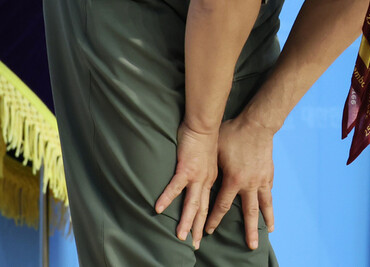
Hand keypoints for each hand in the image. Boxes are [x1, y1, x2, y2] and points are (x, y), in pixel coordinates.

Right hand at [155, 122, 218, 249]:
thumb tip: (196, 176)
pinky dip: (167, 198)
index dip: (205, 219)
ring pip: (192, 203)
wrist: (204, 124)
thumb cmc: (203, 138)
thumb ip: (202, 169)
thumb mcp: (207, 158)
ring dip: (186, 221)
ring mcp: (196, 175)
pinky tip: (158, 208)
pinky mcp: (186, 168)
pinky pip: (175, 186)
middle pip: (202, 209)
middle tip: (196, 245)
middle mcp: (206, 180)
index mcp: (211, 178)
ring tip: (180, 236)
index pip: (207, 203)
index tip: (204, 233)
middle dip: (198, 228)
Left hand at [205, 114, 275, 249]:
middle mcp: (249, 184)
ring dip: (266, 219)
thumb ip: (210, 165)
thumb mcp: (216, 149)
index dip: (213, 220)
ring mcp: (261, 179)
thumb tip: (197, 175)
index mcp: (233, 180)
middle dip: (249, 231)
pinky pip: (268, 191)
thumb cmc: (233, 133)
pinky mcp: (269, 172)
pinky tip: (268, 207)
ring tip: (269, 232)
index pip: (222, 206)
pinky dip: (268, 200)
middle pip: (249, 213)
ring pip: (264, 204)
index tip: (208, 231)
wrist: (257, 124)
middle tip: (250, 246)